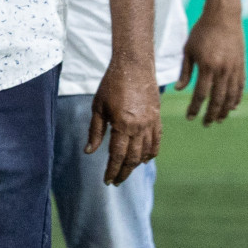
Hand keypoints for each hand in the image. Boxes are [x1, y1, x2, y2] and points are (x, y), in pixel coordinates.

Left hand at [87, 56, 161, 184]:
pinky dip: (150, 154)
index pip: (117, 155)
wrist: (134, 67)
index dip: (112, 170)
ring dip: (136, 165)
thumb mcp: (98, 106)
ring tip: (126, 171)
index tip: (107, 181)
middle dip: (123, 172)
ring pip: (146, 153)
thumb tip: (89, 152)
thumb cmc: (111, 84)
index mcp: (123, 125)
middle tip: (115, 181)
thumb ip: (95, 131)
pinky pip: (156, 142)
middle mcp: (140, 128)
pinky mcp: (158, 120)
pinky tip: (143, 159)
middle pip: (132, 158)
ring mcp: (151, 124)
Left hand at [176, 9, 244, 124]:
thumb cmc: (201, 32)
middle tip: (206, 124)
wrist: (223, 18)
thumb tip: (179, 90)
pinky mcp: (241, 66)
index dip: (195, 108)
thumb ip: (185, 71)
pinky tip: (232, 107)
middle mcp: (223, 71)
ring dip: (225, 110)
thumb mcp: (188, 50)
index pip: (200, 94)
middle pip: (217, 99)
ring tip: (219, 119)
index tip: (190, 118)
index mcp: (207, 67)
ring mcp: (234, 69)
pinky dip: (236, 98)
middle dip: (211, 114)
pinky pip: (240, 87)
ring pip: (231, 96)